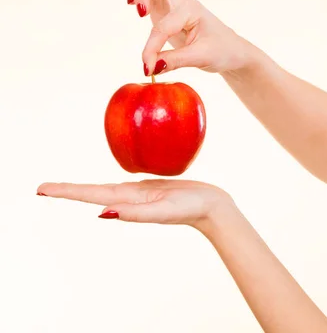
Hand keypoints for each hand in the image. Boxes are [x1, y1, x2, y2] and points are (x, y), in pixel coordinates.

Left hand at [36, 179, 232, 228]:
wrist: (213, 207)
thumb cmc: (192, 208)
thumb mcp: (164, 211)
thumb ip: (136, 214)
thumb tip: (102, 213)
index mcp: (129, 202)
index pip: (91, 195)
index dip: (67, 191)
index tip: (42, 190)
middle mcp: (130, 199)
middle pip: (92, 192)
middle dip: (68, 191)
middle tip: (43, 188)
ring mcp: (139, 195)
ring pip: (105, 189)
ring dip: (83, 189)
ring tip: (64, 189)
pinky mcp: (150, 189)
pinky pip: (123, 184)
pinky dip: (107, 184)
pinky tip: (107, 184)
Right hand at [112, 0, 259, 75]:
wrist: (232, 50)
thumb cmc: (223, 51)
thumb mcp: (202, 58)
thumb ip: (176, 61)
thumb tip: (151, 67)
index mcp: (191, 10)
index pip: (163, 25)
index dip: (152, 47)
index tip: (148, 67)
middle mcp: (180, 2)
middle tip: (138, 13)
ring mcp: (172, 4)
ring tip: (129, 3)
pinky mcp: (165, 12)